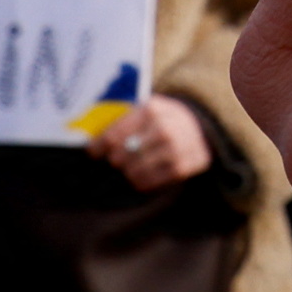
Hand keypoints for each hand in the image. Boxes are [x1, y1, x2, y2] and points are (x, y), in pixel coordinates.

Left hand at [89, 91, 213, 191]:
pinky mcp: (183, 167)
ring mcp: (175, 149)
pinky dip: (141, 181)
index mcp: (151, 109)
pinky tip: (141, 176)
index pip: (114, 135)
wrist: (200, 126)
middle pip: (122, 155)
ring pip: (134, 171)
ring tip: (129, 168)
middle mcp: (164, 128)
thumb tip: (91, 141)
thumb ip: (123, 120)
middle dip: (115, 159)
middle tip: (116, 160)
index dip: (98, 147)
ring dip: (128, 171)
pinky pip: (150, 182)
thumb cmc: (163, 118)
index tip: (92, 153)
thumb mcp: (147, 109)